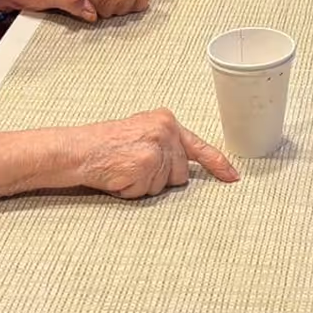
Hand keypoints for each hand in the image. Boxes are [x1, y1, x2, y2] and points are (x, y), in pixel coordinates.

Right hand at [64, 109, 239, 198]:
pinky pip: (146, 191)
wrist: (80, 149)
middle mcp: (165, 130)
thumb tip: (187, 165)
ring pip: (164, 185)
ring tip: (125, 170)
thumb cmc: (106, 145)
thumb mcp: (142, 133)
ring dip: (143, 185)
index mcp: (166, 120)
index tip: (232, 176)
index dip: (218, 165)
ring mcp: (157, 147)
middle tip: (133, 166)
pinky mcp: (146, 163)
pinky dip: (131, 190)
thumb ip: (166, 144)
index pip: (200, 147)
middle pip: (180, 174)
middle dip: (159, 178)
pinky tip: (119, 176)